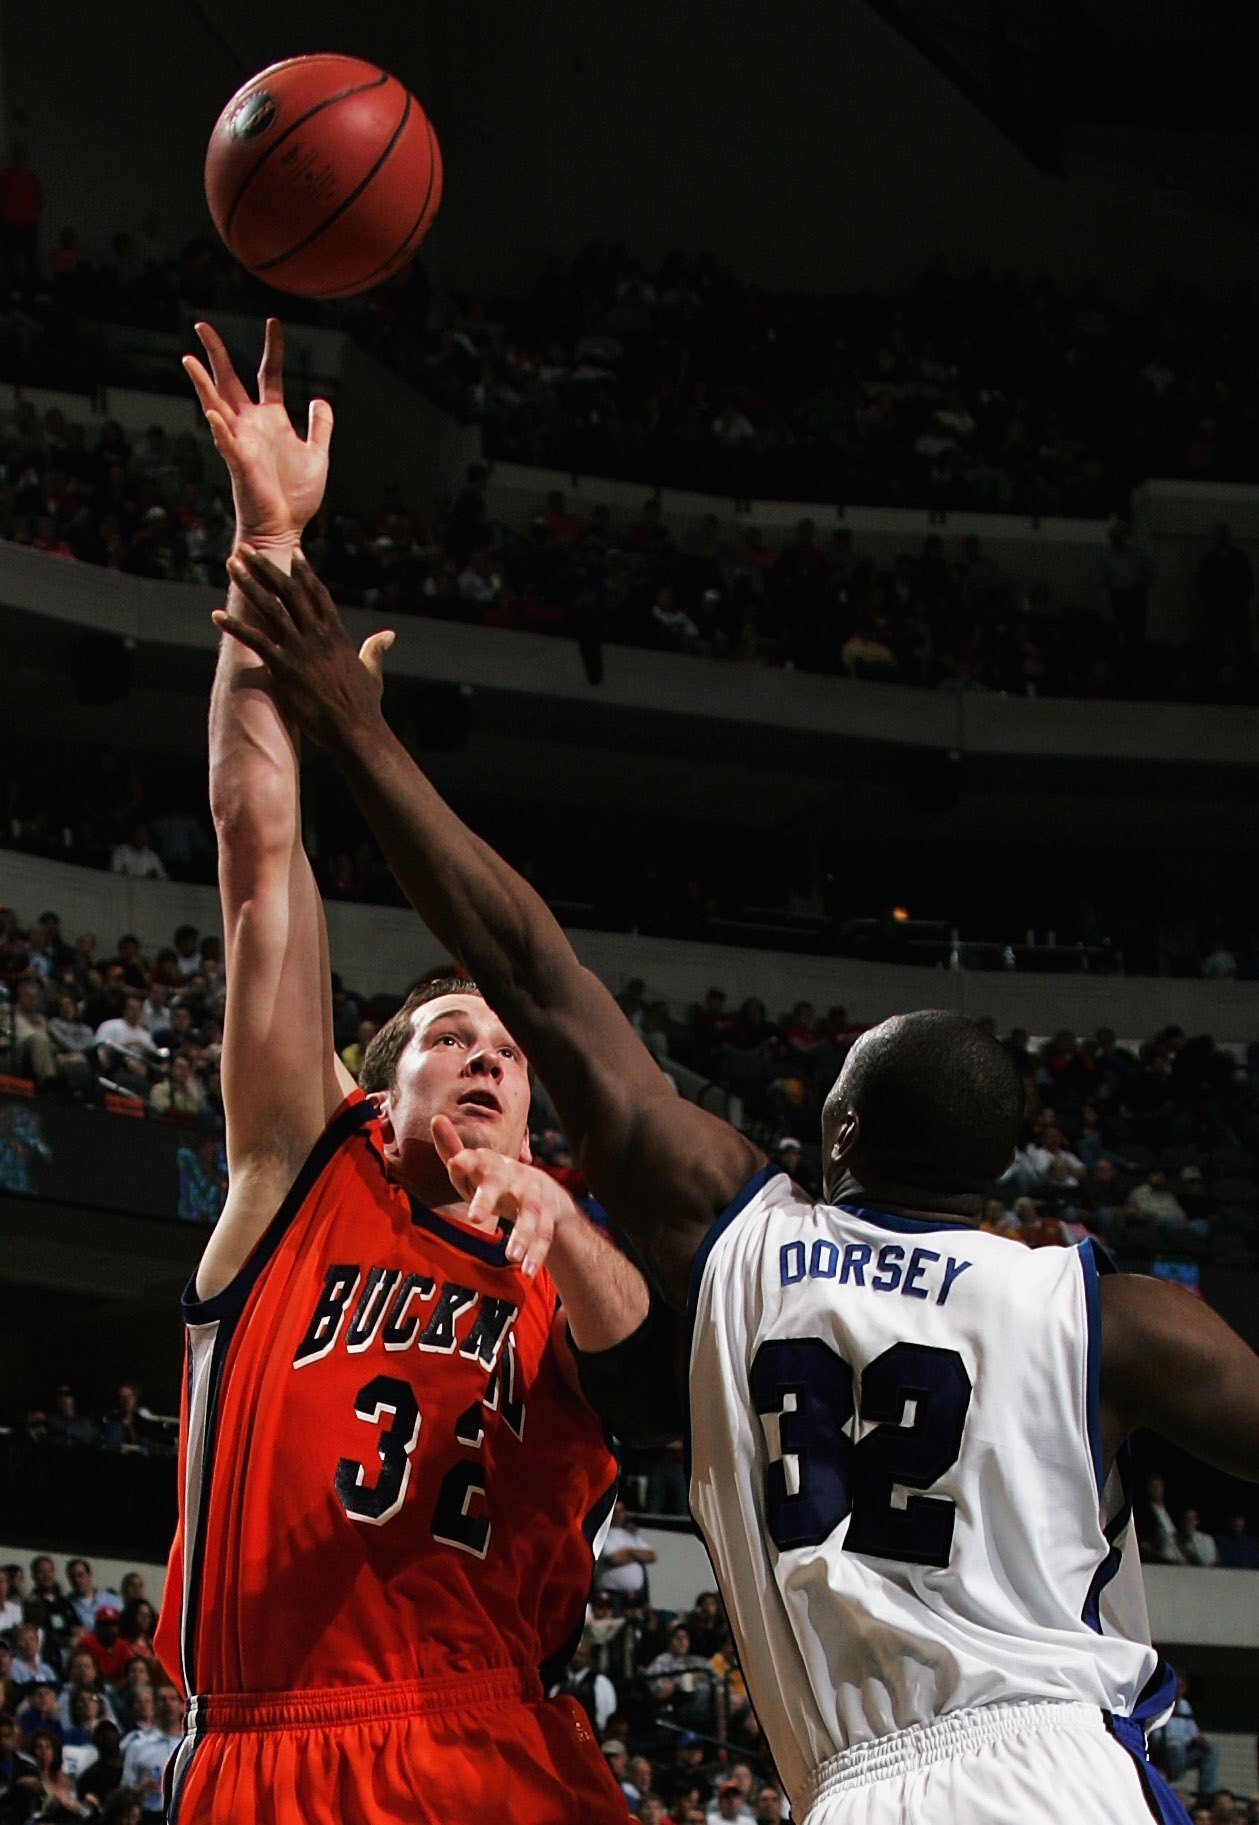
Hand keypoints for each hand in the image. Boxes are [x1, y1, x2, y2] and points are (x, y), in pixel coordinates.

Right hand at [184, 318, 330, 546]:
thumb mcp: (317, 454)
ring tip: (189, 359)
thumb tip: (319, 399)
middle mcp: (251, 425)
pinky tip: (212, 412)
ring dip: (202, 383)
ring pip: (216, 405)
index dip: (272, 349)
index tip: (273, 322)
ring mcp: (241, 442)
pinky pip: (226, 442)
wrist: (285, 528)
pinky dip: (220, 427)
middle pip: (229, 380)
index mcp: (271, 420)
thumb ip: (319, 427)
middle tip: (202, 325)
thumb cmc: (296, 496)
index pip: (270, 374)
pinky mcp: (238, 463)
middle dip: (217, 353)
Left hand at [215, 546, 394, 748]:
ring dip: (248, 584)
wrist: (357, 729)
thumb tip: (387, 635)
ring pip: (270, 607)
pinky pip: (255, 641)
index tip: (293, 551)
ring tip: (231, 565)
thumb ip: (375, 649)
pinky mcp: (285, 668)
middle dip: (266, 567)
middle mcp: (318, 635)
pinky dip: (234, 627)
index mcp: (337, 634)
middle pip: (289, 591)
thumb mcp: (372, 671)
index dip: (304, 571)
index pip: (318, 594)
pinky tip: (216, 616)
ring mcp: (300, 650)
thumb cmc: (365, 705)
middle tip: (247, 548)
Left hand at [432, 1113, 569, 1275]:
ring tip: (510, 1257)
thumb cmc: (496, 1180)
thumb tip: (436, 1117)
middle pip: (501, 1183)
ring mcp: (534, 1195)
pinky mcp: (549, 1216)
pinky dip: (536, 1255)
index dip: (467, 1160)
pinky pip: (545, 1236)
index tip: (455, 1163)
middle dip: (488, 1198)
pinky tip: (526, 1272)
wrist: (544, 1192)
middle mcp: (514, 1175)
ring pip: (530, 1214)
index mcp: (492, 1163)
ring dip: (522, 1235)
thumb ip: (452, 1149)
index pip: (478, 1158)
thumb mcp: (475, 1168)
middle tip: (473, 1218)